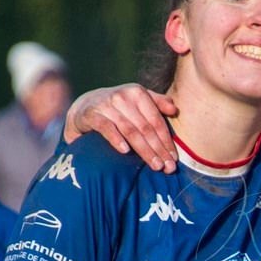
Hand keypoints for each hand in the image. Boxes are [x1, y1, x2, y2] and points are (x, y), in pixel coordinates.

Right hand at [63, 84, 178, 171]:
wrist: (85, 105)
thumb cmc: (118, 107)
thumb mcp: (137, 100)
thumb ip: (157, 102)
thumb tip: (174, 110)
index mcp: (137, 93)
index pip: (156, 120)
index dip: (166, 140)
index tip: (174, 158)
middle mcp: (123, 97)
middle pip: (145, 128)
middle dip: (158, 149)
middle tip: (168, 168)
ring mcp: (106, 105)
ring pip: (130, 130)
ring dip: (144, 150)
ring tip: (155, 165)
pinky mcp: (91, 114)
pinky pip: (106, 128)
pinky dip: (116, 139)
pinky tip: (125, 151)